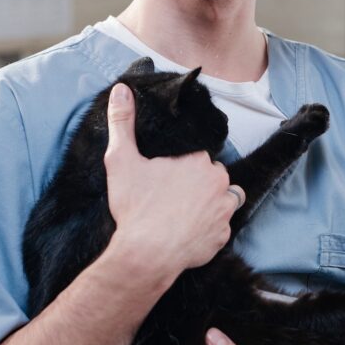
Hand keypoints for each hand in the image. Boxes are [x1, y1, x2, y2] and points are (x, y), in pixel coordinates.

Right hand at [104, 84, 244, 278]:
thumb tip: (121, 90)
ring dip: (210, 202)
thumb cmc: (135, 207)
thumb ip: (122, 122)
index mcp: (199, 160)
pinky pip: (220, 228)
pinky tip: (187, 232)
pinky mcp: (222, 237)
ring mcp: (224, 211)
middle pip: (212, 175)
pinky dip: (208, 229)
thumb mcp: (121, 160)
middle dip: (197, 182)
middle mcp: (219, 182)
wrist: (146, 254)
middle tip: (171, 194)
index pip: (198, 154)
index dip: (182, 165)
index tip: (166, 176)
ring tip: (184, 211)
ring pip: (223, 199)